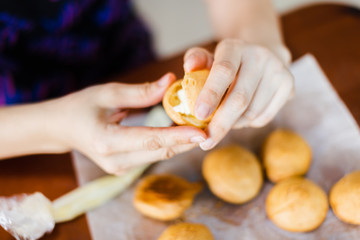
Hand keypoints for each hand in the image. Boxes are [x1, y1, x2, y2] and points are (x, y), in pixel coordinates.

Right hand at [51, 73, 205, 174]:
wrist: (62, 129)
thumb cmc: (80, 107)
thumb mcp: (107, 93)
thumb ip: (140, 91)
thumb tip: (171, 82)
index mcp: (107, 142)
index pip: (151, 140)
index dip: (178, 137)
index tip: (202, 132)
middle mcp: (116, 161)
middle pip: (161, 152)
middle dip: (188, 141)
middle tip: (212, 126)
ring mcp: (121, 169)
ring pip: (161, 157)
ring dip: (182, 144)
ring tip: (204, 127)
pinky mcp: (125, 168)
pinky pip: (154, 156)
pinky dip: (171, 145)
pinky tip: (185, 133)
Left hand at [183, 39, 293, 149]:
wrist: (259, 57)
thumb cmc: (225, 64)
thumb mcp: (207, 58)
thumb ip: (195, 60)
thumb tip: (189, 67)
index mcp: (234, 47)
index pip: (223, 71)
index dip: (211, 95)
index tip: (199, 115)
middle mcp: (259, 55)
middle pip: (239, 99)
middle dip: (220, 124)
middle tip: (206, 142)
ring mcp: (277, 70)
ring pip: (251, 112)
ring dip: (233, 125)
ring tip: (223, 122)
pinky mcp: (288, 85)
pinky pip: (264, 117)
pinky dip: (247, 124)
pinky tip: (240, 117)